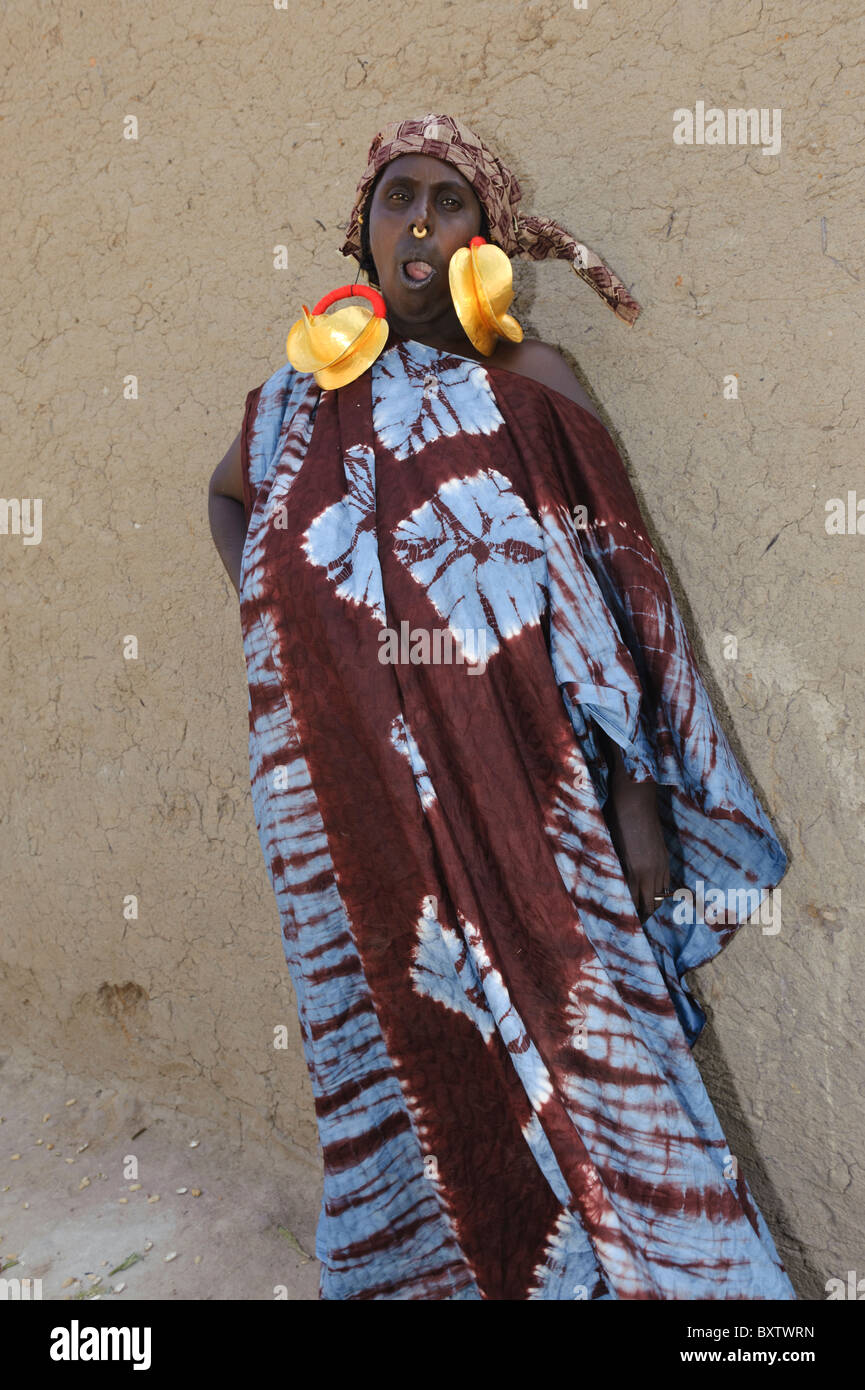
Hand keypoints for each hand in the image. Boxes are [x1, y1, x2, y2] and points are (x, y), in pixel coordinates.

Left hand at [604, 754, 670, 923]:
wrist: (635, 797)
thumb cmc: (614, 818)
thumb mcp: (607, 845)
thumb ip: (610, 868)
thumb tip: (606, 885)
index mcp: (633, 870)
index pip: (631, 903)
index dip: (626, 917)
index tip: (618, 925)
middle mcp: (650, 871)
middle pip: (650, 906)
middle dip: (641, 917)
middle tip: (630, 926)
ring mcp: (661, 864)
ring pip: (660, 896)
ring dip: (651, 906)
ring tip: (640, 914)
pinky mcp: (665, 856)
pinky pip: (666, 883)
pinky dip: (659, 893)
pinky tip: (650, 895)